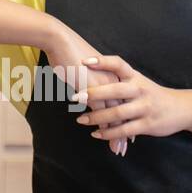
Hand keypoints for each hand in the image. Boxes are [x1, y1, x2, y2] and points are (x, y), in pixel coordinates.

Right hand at [42, 27, 127, 155]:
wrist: (61, 42)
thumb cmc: (69, 52)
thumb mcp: (85, 69)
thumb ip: (90, 82)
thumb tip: (87, 92)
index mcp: (116, 75)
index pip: (126, 102)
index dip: (128, 119)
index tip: (130, 133)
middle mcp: (115, 82)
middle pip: (125, 112)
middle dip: (126, 132)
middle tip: (127, 147)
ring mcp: (107, 87)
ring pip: (116, 116)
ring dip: (116, 135)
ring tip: (117, 150)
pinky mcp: (95, 91)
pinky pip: (101, 114)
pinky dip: (102, 128)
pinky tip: (100, 138)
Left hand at [71, 54, 191, 140]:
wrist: (183, 107)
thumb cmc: (151, 93)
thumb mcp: (137, 81)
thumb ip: (116, 79)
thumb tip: (86, 72)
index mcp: (135, 76)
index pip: (118, 64)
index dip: (102, 61)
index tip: (84, 61)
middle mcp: (140, 90)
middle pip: (115, 90)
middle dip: (94, 94)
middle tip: (75, 97)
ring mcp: (145, 107)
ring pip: (118, 113)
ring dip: (97, 118)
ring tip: (80, 120)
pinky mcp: (148, 124)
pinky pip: (125, 130)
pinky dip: (109, 133)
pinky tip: (96, 134)